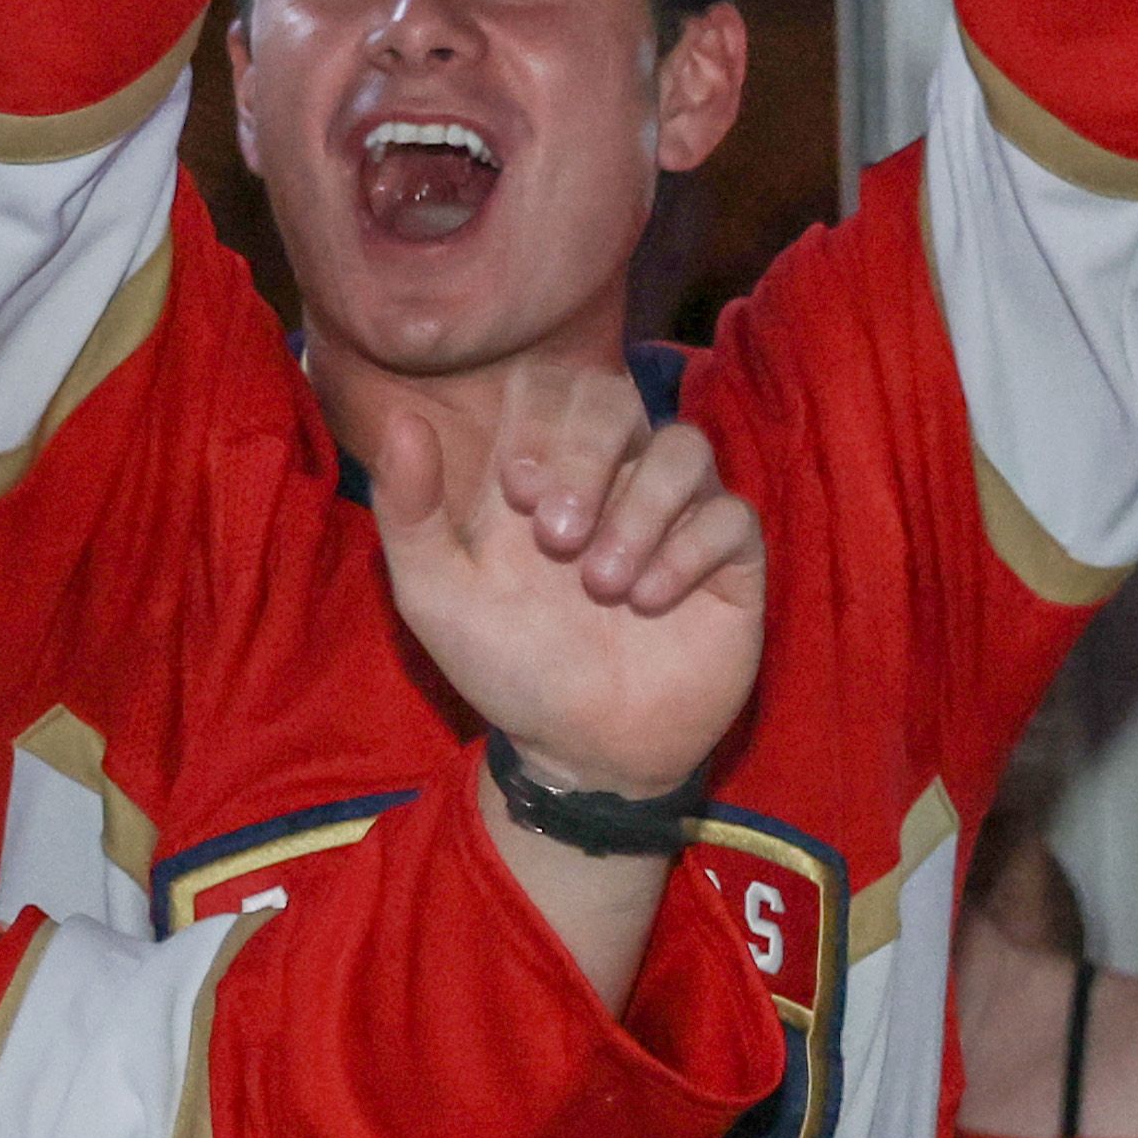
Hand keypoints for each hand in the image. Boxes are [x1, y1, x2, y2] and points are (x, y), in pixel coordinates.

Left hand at [360, 371, 768, 805]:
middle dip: (586, 455)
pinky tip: (650, 600)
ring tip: (604, 585)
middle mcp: (613, 481)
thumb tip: (405, 420)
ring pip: (684, 447)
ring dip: (640, 508)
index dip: (537, 418)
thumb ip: (410, 510)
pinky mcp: (728, 561)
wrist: (580, 751)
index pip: (551, 385)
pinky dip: (689, 550)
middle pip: (618, 398)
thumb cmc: (508, 669)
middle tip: (556, 539)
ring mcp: (675, 516)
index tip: (515, 488)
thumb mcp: (436, 597)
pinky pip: (732, 516)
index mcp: (544, 475)